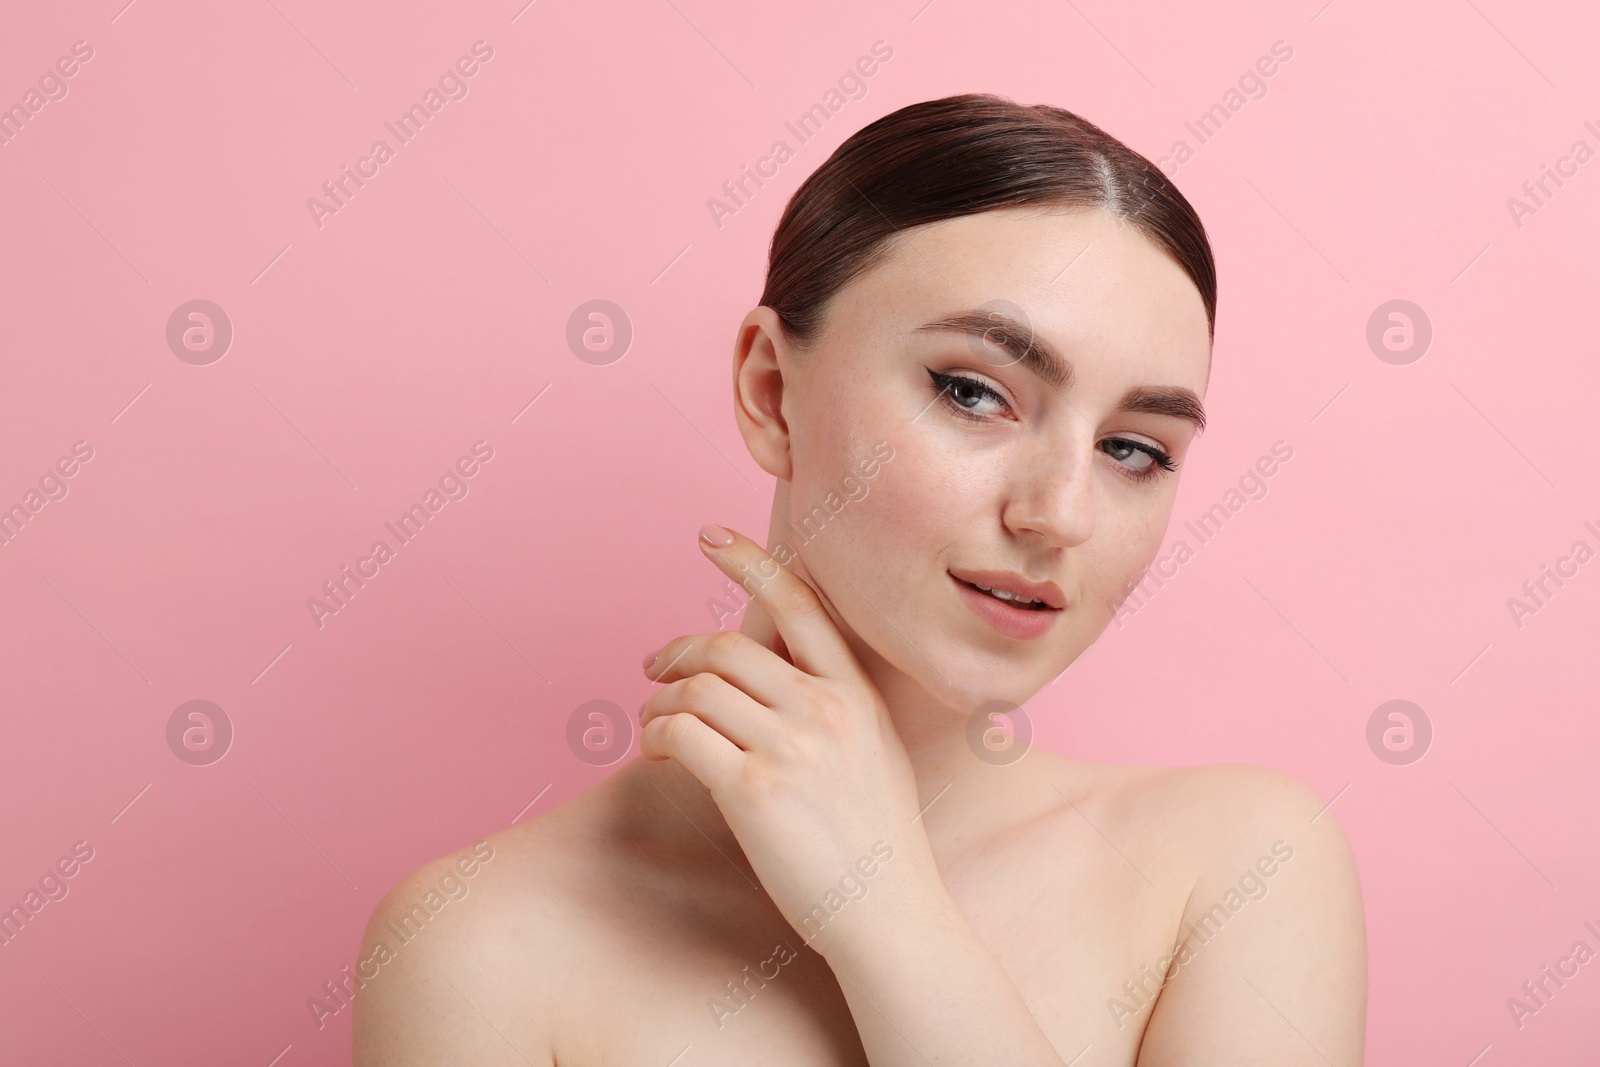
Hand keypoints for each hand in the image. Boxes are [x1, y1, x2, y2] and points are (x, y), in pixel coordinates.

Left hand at [639, 523, 937, 955]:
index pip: (799, 604)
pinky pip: (681, 734)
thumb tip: (774, 689)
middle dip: (677, 652)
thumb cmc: (878, 846)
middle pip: (726, 647)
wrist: (891, 914)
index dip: (750, 561)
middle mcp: (825, 708)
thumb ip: (836, 712)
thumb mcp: (876, 756)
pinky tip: (656, 750)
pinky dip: (656, 734)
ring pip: (696, 689)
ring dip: (659, 703)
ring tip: (652, 726)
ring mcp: (790, 746)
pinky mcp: (753, 788)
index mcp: (857, 694)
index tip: (710, 536)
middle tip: (652, 668)